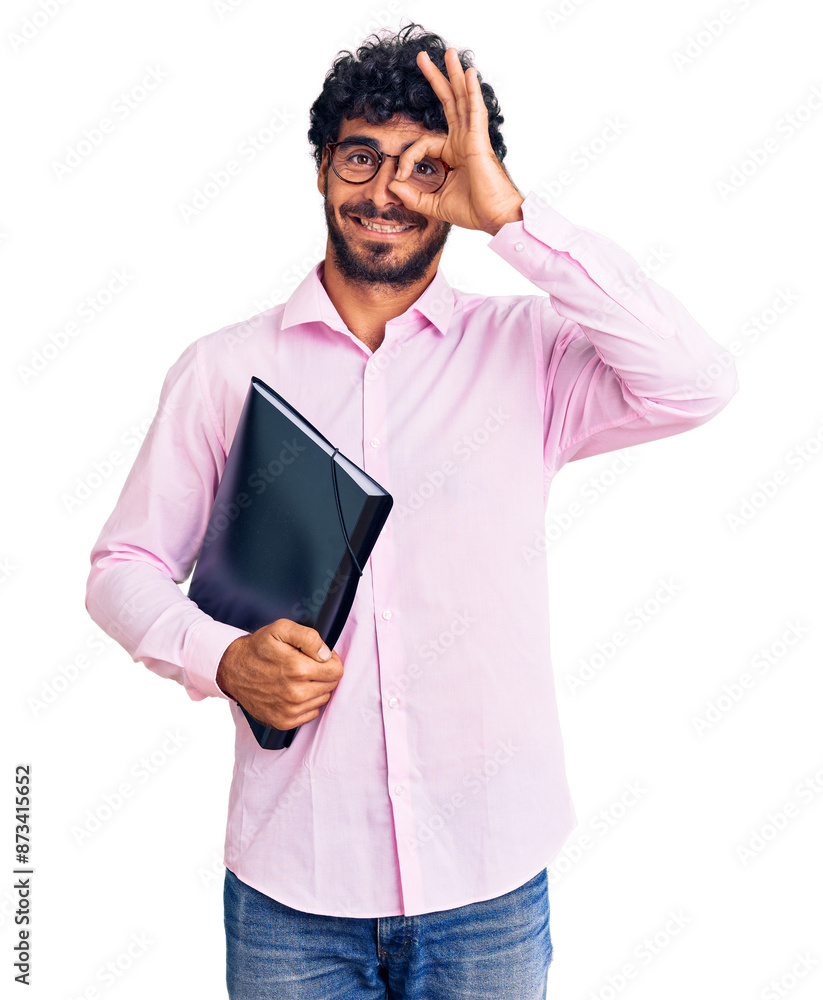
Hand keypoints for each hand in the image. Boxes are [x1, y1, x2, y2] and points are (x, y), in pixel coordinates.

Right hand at [216, 619, 342, 730]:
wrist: (232, 669)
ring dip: (315, 688)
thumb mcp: (281, 629)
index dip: (331, 661)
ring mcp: (289, 710)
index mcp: (298, 669)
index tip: (319, 657)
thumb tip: (326, 654)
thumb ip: (309, 637)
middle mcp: (295, 693)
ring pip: (322, 699)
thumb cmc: (258, 648)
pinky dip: (306, 703)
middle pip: (331, 685)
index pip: (336, 671)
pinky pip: (311, 713)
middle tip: (307, 665)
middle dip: (323, 673)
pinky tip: (293, 691)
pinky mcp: (283, 721)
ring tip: (298, 678)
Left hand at [388, 48, 524, 235]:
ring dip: (454, 75)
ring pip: (461, 100)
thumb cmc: (473, 211)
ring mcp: (472, 139)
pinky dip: (472, 93)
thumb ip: (412, 196)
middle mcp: (463, 141)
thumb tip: (392, 185)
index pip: (423, 143)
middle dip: (436, 79)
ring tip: (449, 53)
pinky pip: (474, 112)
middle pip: (448, 102)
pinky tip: (468, 73)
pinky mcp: (479, 142)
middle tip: (422, 57)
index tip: (399, 177)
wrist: (495, 219)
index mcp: (453, 153)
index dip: (407, 157)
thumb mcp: (433, 204)